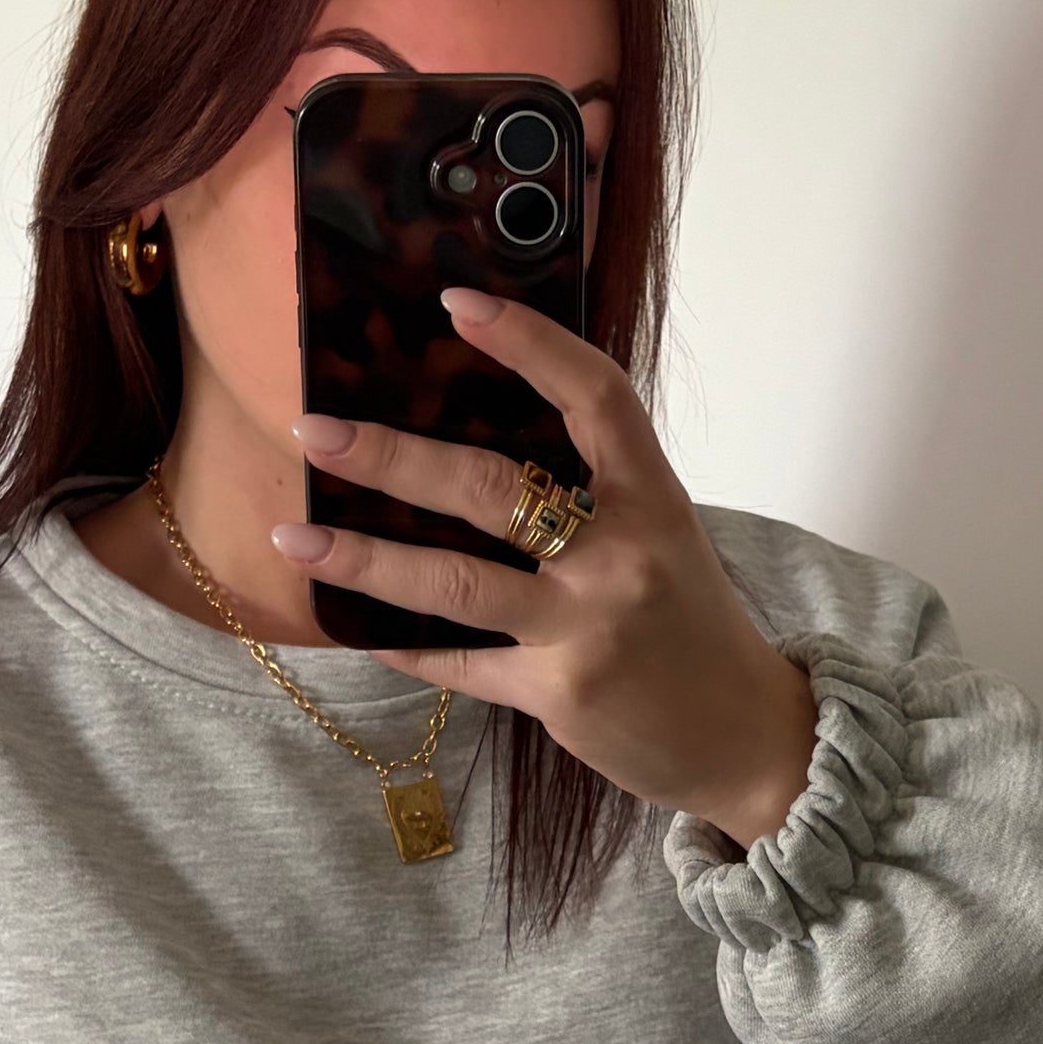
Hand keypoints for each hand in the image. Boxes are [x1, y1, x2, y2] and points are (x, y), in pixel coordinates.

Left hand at [277, 289, 819, 850]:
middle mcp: (619, 557)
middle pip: (492, 491)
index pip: (594, 397)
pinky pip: (458, 665)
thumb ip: (596, 494)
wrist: (748, 740)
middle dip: (394, 457)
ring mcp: (584, 629)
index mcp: (654, 500)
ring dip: (364, 557)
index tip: (456, 303)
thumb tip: (482, 442)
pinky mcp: (556, 693)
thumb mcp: (664, 539)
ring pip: (454, 584)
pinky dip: (404, 646)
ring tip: (294, 536)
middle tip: (316, 429)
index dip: (528, 342)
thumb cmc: (694, 628)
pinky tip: (354, 629)